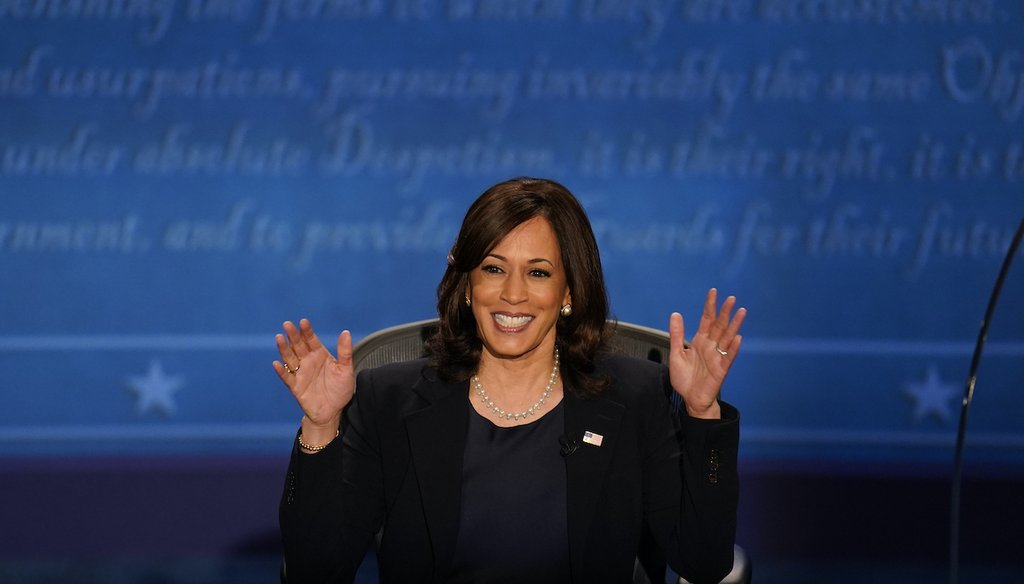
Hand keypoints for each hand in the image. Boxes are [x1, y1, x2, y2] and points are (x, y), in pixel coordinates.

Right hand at [274, 319, 354, 437]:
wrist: (334, 411)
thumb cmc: (340, 389)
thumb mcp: (346, 369)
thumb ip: (345, 352)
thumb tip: (346, 332)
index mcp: (319, 355)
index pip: (311, 340)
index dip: (307, 331)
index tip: (303, 322)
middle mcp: (308, 361)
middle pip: (298, 346)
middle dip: (293, 335)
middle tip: (287, 324)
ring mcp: (300, 373)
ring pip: (290, 358)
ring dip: (284, 349)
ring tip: (279, 338)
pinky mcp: (296, 386)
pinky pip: (287, 377)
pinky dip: (281, 371)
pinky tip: (276, 363)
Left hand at [668, 288, 746, 418]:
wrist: (690, 399)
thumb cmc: (685, 378)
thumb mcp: (676, 353)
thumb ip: (676, 334)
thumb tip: (676, 314)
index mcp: (699, 341)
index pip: (707, 320)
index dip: (710, 306)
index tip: (713, 292)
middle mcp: (710, 346)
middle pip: (719, 326)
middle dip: (725, 312)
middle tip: (731, 298)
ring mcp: (717, 357)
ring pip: (727, 338)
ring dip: (734, 325)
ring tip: (741, 312)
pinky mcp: (721, 370)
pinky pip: (728, 357)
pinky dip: (733, 348)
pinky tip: (737, 338)